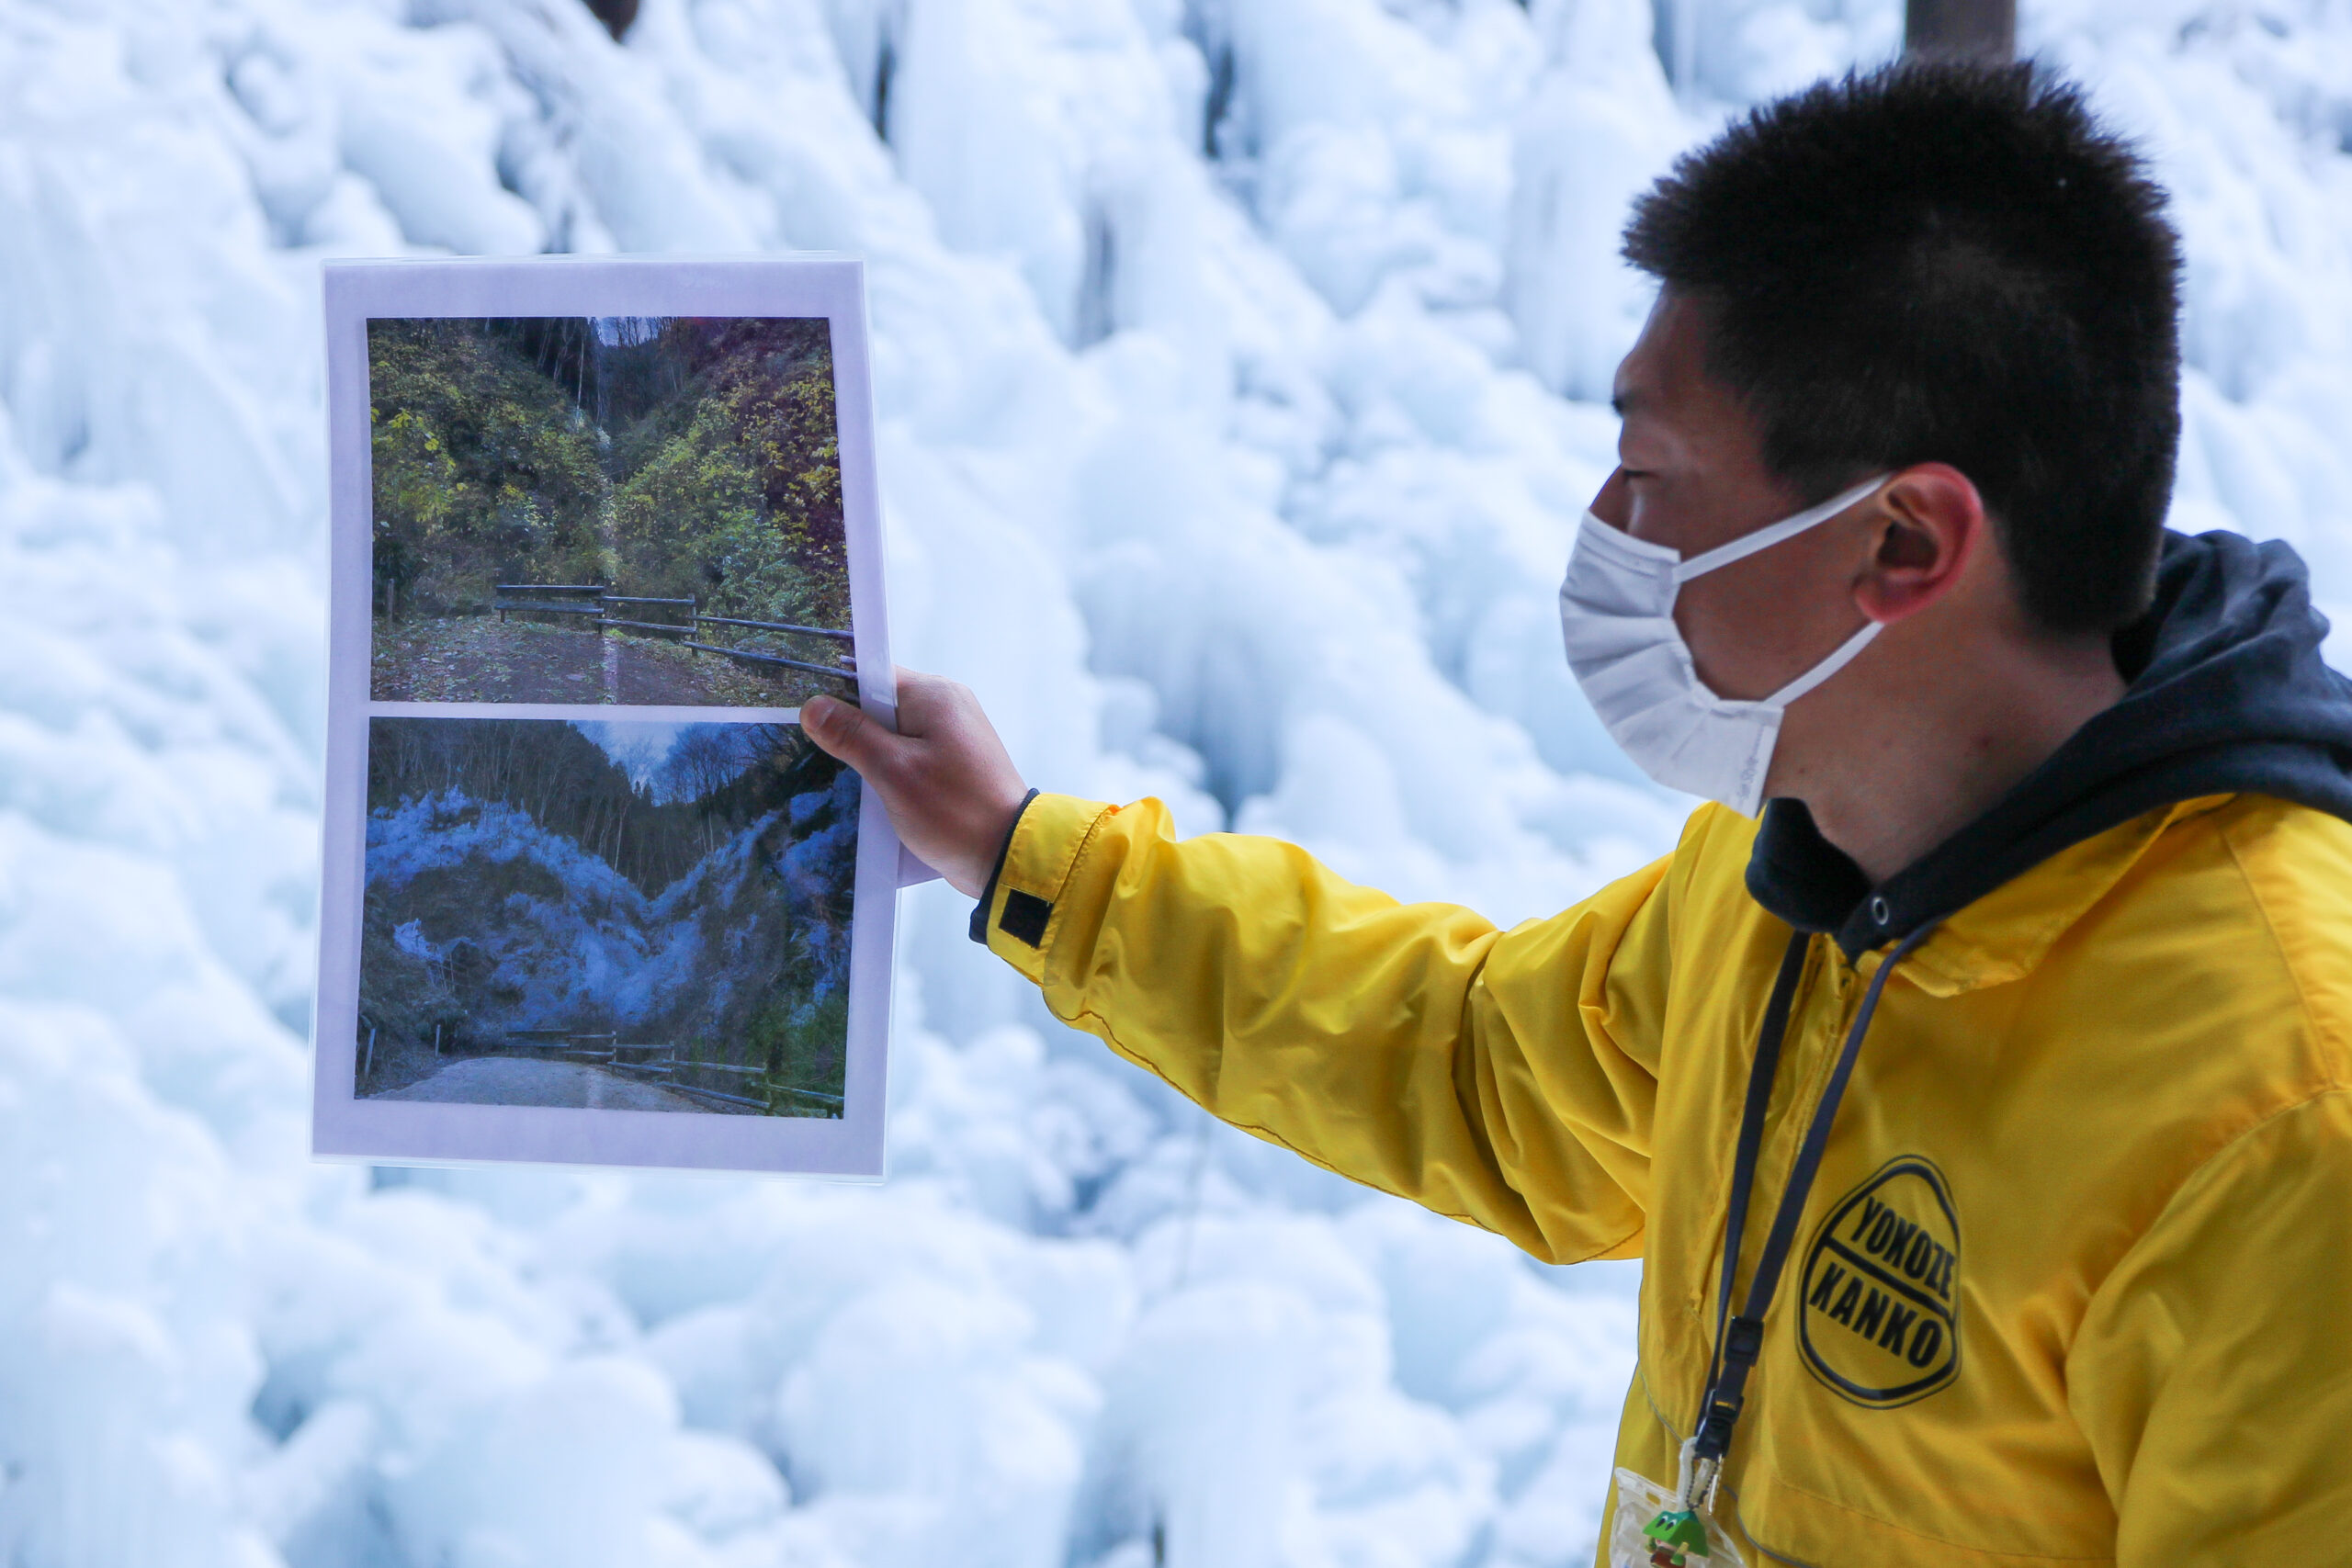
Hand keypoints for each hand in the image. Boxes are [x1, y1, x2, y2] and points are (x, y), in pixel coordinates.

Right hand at [802, 670, 1029, 898]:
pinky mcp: (954, 764)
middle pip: (881, 706)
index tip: (808, 720)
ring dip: (870, 756)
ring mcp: (954, 736)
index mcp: (935, 695)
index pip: (873, 676)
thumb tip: (812, 706)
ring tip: (842, 779)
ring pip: (893, 735)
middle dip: (851, 730)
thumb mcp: (893, 772)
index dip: (838, 695)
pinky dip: (891, 772)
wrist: (1008, 856)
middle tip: (818, 756)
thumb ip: (851, 735)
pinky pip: (911, 757)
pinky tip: (872, 794)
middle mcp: (948, 706)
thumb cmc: (953, 811)